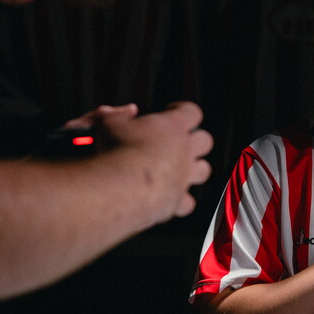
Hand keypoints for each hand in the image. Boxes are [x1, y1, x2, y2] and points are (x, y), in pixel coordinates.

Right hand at [68, 101, 212, 221]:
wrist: (118, 187)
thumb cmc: (115, 150)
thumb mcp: (109, 121)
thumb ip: (117, 113)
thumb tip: (127, 112)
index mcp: (173, 125)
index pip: (191, 112)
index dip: (183, 111)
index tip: (171, 112)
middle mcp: (185, 150)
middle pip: (205, 141)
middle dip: (195, 140)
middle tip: (179, 142)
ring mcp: (184, 176)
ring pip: (204, 171)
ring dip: (194, 170)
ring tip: (178, 170)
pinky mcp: (178, 200)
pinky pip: (188, 202)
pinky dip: (181, 201)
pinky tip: (169, 199)